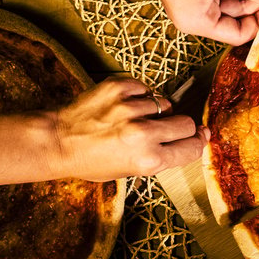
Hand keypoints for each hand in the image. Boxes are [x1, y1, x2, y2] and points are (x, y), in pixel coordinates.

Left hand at [47, 77, 202, 179]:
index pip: (191, 147)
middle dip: (179, 127)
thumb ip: (163, 156)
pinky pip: (145, 89)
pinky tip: (124, 107)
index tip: (200, 136)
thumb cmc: (92, 161)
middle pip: (185, 123)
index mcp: (148, 160)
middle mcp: (142, 134)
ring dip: (155, 111)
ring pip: (164, 103)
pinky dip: (139, 97)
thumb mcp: (131, 171)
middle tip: (162, 130)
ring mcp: (129, 108)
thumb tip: (196, 137)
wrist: (58, 140)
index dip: (198, 141)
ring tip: (135, 119)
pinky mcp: (119, 87)